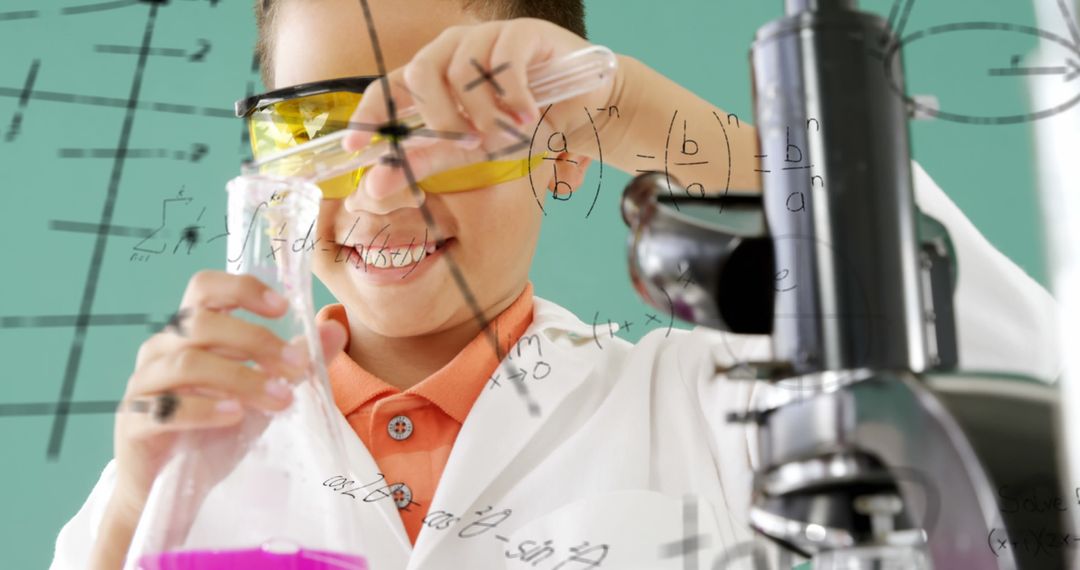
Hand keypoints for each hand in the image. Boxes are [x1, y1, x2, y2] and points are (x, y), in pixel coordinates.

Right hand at [94, 271, 345, 564]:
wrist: (175, 488)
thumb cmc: (217, 430)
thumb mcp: (264, 393)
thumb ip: (296, 362)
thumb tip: (336, 329)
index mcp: (190, 333)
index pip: (204, 288)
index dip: (240, 288)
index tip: (283, 307)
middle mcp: (161, 349)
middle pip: (201, 323)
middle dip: (256, 341)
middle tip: (297, 367)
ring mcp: (144, 384)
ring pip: (187, 364)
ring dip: (241, 377)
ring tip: (279, 399)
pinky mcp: (134, 422)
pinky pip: (165, 408)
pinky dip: (204, 409)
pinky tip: (234, 416)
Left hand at [342, 18, 611, 199]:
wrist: (584, 108)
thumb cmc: (525, 127)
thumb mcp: (472, 150)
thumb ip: (428, 161)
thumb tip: (375, 188)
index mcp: (434, 75)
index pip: (389, 87)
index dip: (369, 114)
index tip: (357, 146)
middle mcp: (454, 49)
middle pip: (422, 74)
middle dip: (443, 119)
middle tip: (471, 145)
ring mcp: (487, 37)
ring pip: (464, 72)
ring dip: (484, 115)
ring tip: (508, 136)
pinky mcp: (522, 33)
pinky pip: (505, 64)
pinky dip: (514, 99)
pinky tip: (527, 118)